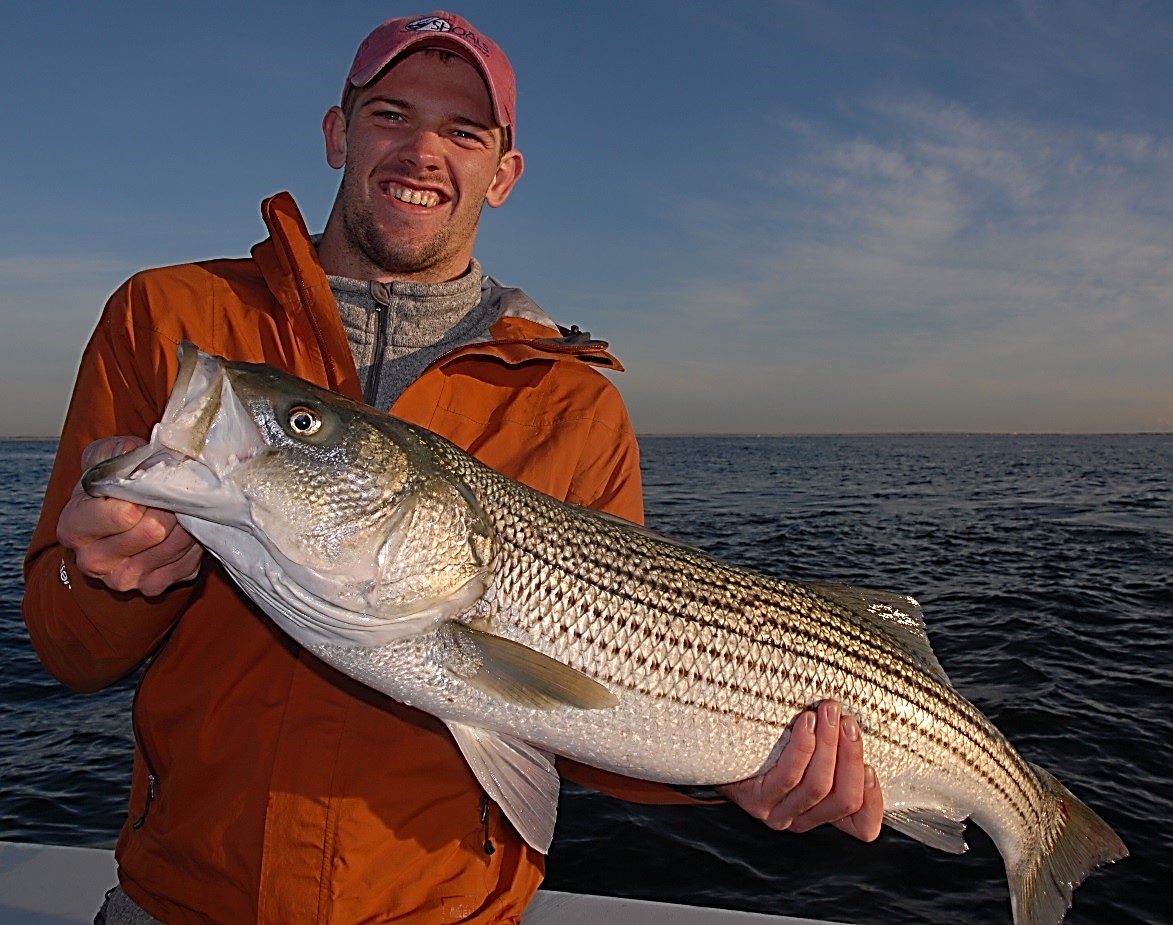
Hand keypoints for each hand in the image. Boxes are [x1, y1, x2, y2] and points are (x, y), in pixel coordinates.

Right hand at [57, 436, 202, 596]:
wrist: (120, 518)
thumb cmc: (112, 485)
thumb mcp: (107, 457)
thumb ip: (119, 452)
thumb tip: (143, 456)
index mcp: (74, 527)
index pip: (124, 514)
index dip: (146, 493)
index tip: (150, 482)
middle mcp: (92, 560)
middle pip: (153, 530)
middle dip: (169, 505)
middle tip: (172, 493)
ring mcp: (122, 579)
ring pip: (175, 545)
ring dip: (184, 522)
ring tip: (177, 509)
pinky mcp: (151, 588)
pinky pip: (187, 563)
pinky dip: (191, 544)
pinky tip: (181, 530)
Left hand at [717, 699, 882, 841]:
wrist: (716, 753)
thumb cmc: (768, 749)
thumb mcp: (807, 755)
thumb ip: (833, 754)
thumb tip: (856, 728)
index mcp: (821, 814)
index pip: (862, 826)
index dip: (874, 800)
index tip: (872, 765)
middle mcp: (802, 820)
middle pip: (843, 798)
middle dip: (851, 755)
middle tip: (847, 720)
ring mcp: (778, 814)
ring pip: (819, 785)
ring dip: (829, 744)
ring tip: (828, 712)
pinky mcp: (757, 802)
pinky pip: (788, 776)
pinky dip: (803, 746)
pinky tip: (806, 722)